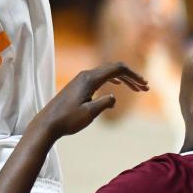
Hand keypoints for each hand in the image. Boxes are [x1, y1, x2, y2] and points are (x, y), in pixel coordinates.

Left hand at [31, 62, 147, 139]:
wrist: (47, 123)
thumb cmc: (67, 120)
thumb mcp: (89, 114)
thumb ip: (105, 103)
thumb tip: (114, 96)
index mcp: (90, 79)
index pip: (117, 69)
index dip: (133, 75)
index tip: (144, 86)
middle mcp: (87, 75)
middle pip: (114, 68)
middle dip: (131, 77)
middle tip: (145, 88)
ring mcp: (82, 79)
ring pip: (108, 73)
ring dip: (123, 79)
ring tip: (136, 89)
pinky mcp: (79, 85)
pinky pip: (100, 77)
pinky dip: (112, 80)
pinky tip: (117, 86)